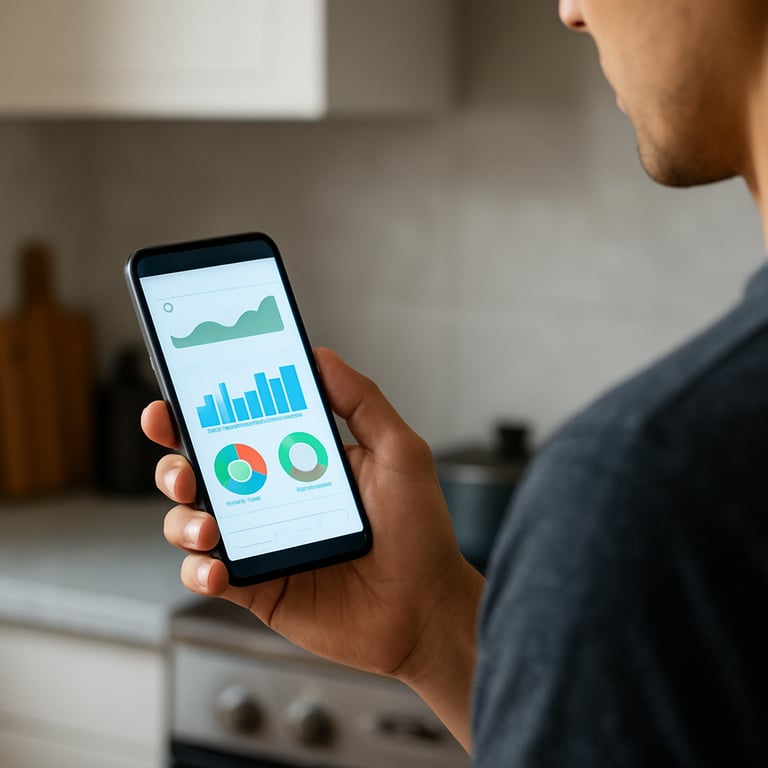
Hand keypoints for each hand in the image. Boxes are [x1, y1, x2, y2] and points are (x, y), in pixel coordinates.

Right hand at [142, 347, 483, 748]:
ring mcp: (260, 543)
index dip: (198, 413)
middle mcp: (270, 498)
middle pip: (200, 472)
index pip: (237, 428)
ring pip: (191, 521)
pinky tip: (218, 568)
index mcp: (296, 460)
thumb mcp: (399, 454)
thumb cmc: (418, 532)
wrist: (425, 610)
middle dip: (174, 464)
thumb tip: (321, 356)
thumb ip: (362, 402)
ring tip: (208, 524)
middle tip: (183, 468)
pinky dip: (199, 570)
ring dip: (183, 518)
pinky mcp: (257, 586)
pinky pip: (208, 574)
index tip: (176, 398)